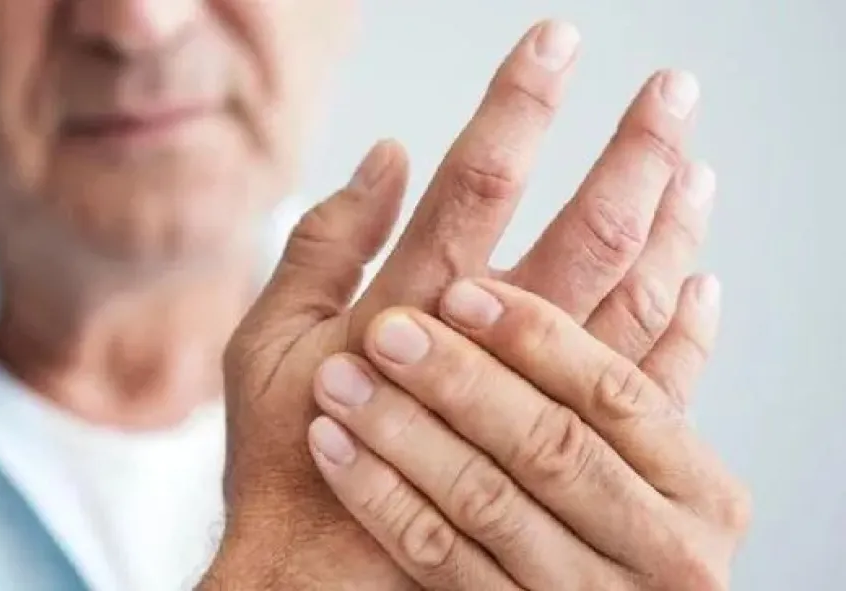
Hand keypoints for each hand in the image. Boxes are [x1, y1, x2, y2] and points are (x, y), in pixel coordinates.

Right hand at [203, 19, 714, 587]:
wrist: (317, 578)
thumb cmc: (285, 458)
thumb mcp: (265, 343)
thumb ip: (324, 244)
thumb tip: (390, 156)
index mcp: (406, 315)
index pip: (478, 188)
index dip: (518, 108)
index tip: (555, 43)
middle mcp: (483, 361)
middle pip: (585, 241)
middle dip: (633, 156)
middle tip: (672, 90)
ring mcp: (534, 416)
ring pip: (631, 308)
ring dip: (671, 229)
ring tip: (695, 162)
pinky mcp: (561, 466)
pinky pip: (645, 393)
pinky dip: (680, 331)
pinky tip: (703, 279)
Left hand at [310, 278, 749, 589]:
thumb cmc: (618, 522)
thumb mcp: (659, 463)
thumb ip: (658, 380)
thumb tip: (694, 278)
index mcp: (699, 491)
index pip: (614, 393)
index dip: (537, 336)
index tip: (460, 288)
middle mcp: (657, 550)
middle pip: (550, 446)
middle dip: (460, 380)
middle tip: (387, 328)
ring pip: (485, 502)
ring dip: (404, 432)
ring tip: (341, 379)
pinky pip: (438, 559)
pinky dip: (380, 497)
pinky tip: (335, 446)